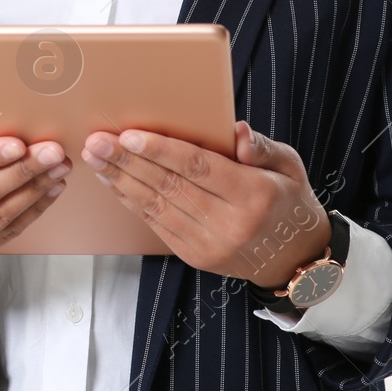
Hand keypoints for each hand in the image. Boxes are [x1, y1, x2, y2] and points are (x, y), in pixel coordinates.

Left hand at [83, 120, 330, 287]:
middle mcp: (230, 223)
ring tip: (95, 158)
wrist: (296, 259)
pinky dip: (131, 201)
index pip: (199, 168)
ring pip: (156, 206)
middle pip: (169, 186)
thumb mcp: (289, 167)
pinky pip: (156, 223)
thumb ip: (262, 148)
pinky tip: (114, 182)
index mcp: (253, 195)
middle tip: (97, 141)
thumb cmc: (288, 202)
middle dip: (127, 161)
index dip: (161, 151)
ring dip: (121, 180)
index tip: (129, 135)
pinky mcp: (195, 255)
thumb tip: (237, 131)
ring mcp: (210, 243)